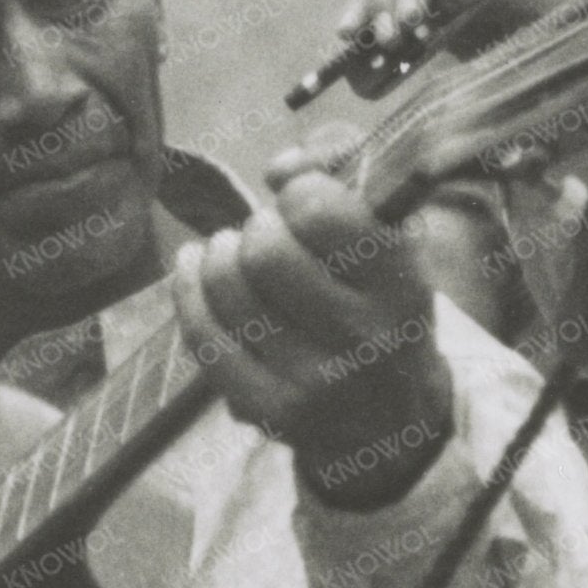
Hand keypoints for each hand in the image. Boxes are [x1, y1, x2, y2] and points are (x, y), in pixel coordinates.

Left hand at [176, 159, 454, 508]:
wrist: (392, 420)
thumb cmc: (383, 305)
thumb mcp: (394, 236)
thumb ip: (347, 168)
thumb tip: (280, 169)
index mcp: (401, 286)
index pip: (322, 212)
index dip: (300, 190)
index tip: (302, 199)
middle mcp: (361, 339)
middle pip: (266, 252)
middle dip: (257, 227)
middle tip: (269, 234)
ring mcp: (311, 382)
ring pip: (226, 288)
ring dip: (220, 252)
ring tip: (232, 249)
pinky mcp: (267, 412)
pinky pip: (202, 335)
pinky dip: (187, 288)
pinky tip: (194, 267)